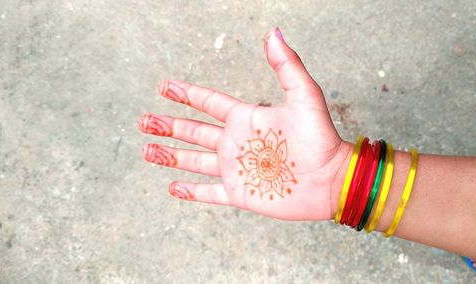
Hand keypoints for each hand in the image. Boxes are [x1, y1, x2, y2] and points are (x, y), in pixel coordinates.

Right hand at [138, 28, 351, 220]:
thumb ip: (286, 65)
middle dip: (168, 125)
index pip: (209, 102)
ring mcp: (236, 169)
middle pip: (194, 132)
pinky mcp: (240, 194)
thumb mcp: (304, 96)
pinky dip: (190, 191)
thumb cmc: (321, 138)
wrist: (332, 180)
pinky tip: (172, 187)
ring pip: (195, 161)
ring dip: (170, 155)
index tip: (164, 86)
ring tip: (147, 150)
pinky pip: (209, 193)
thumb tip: (273, 33)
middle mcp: (236, 143)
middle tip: (143, 121)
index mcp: (246, 118)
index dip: (186, 94)